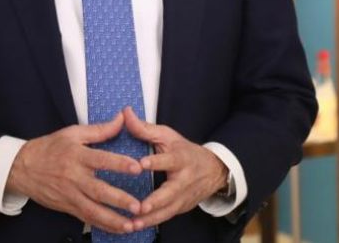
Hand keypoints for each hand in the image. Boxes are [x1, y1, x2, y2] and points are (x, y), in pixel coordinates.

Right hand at [5, 111, 145, 233]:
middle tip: (138, 206)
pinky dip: (103, 226)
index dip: (119, 164)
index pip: (101, 160)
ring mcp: (70, 195)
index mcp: (77, 156)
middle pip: (98, 191)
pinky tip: (118, 229)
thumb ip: (100, 129)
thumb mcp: (72, 133)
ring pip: (93, 211)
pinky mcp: (68, 207)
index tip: (137, 168)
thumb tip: (121, 119)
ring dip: (113, 220)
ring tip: (131, 225)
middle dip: (119, 200)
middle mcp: (74, 177)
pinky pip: (87, 219)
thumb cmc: (48, 148)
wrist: (21, 167)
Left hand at [124, 106, 227, 230]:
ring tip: (133, 223)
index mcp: (180, 158)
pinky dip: (151, 223)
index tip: (140, 165)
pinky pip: (165, 217)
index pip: (168, 160)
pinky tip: (135, 227)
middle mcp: (184, 180)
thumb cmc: (184, 150)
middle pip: (170, 192)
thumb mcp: (167, 136)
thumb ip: (145, 128)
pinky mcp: (181, 208)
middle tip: (140, 207)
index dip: (156, 162)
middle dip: (155, 201)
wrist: (213, 170)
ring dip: (150, 218)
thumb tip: (125, 112)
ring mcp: (183, 197)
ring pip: (167, 210)